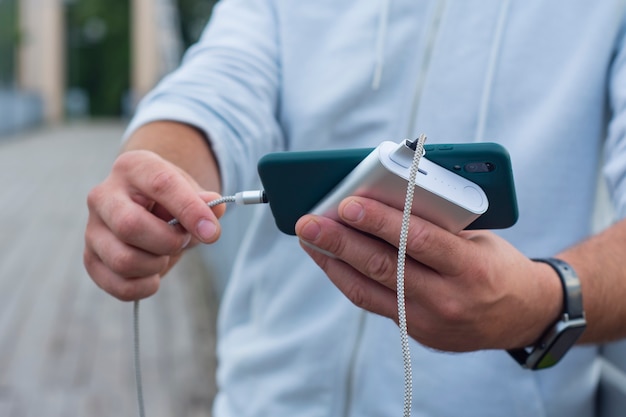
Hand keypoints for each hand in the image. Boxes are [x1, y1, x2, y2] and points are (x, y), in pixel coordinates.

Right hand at [84, 150, 225, 300]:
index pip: (161, 184)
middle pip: (130, 226)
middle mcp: (103, 195)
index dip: (189, 211)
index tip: (211, 232)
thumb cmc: (171, 200)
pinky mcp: (91, 259)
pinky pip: (119, 285)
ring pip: (123, 260)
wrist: (147, 208)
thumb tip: (216, 210)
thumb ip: (205, 202)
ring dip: (156, 265)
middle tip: (182, 240)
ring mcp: (92, 228)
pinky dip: (145, 287)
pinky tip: (153, 274)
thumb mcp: (191, 192)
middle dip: (168, 242)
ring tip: (164, 255)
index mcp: (133, 167)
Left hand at [295, 196, 562, 351]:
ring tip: (310, 238)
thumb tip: (384, 200)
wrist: (523, 316)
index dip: (379, 221)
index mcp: (470, 267)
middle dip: (341, 242)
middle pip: (384, 267)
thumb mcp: (480, 238)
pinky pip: (372, 302)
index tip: (347, 204)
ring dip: (334, 261)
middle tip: (310, 222)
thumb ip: (437, 226)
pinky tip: (330, 259)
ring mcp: (429, 321)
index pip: (417, 240)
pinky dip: (347, 278)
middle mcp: (448, 299)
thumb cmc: (497, 265)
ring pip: (370, 289)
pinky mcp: (415, 331)